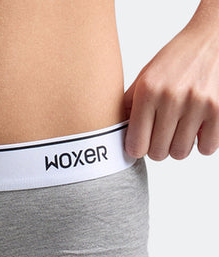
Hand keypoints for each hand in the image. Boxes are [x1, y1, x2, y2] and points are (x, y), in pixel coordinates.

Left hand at [124, 11, 218, 160]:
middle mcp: (171, 97)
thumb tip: (111, 137)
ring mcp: (197, 103)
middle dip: (158, 148)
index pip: (135, 147)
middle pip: (158, 154)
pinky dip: (202, 144)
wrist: (211, 38)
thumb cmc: (174, 62)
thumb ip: (127, 108)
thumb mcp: (143, 79)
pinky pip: (207, 148)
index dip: (138, 148)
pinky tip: (198, 129)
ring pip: (180, 153)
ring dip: (179, 146)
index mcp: (148, 92)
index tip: (142, 142)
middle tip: (162, 134)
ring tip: (180, 130)